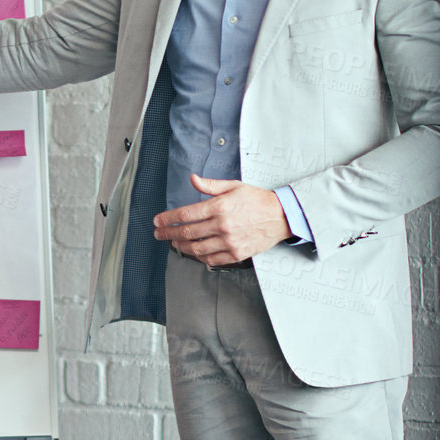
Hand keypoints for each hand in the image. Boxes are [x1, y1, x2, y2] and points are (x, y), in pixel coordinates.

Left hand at [152, 175, 292, 266]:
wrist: (281, 216)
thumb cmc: (257, 200)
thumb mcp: (233, 186)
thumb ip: (210, 185)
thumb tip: (193, 179)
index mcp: (220, 207)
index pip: (186, 215)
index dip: (168, 219)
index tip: (158, 221)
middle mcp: (223, 226)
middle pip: (187, 233)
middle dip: (168, 234)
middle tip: (159, 234)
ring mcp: (230, 242)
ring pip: (197, 248)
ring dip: (181, 247)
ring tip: (174, 243)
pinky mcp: (237, 253)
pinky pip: (212, 259)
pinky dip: (199, 257)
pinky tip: (193, 252)